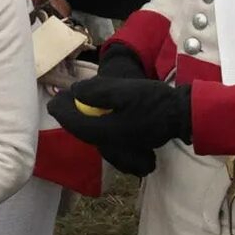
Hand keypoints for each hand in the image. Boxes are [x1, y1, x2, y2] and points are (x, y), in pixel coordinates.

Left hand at [47, 74, 189, 155]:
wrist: (182, 114)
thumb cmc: (154, 101)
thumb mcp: (124, 91)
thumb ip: (98, 92)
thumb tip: (76, 92)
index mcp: (105, 131)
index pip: (76, 123)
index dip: (62, 111)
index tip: (52, 101)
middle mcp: (109, 141)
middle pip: (82, 130)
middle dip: (70, 115)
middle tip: (61, 100)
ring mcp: (120, 143)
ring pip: (93, 132)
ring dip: (82, 119)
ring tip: (76, 103)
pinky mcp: (128, 139)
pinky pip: (104, 132)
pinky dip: (95, 122)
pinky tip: (97, 111)